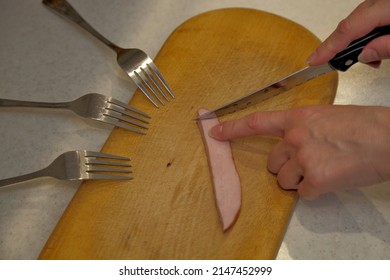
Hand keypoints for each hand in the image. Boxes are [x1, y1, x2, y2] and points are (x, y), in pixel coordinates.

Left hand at [210, 105, 389, 199]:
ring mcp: (303, 159)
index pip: (256, 122)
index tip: (214, 132)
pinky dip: (315, 191)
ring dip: (300, 180)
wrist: (388, 139)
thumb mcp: (327, 117)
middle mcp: (295, 138)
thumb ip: (303, 129)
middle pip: (273, 163)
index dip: (232, 128)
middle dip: (286, 166)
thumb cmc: (364, 126)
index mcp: (297, 118)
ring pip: (284, 180)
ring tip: (324, 169)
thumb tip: (293, 145)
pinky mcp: (314, 181)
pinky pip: (303, 194)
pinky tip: (332, 178)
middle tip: (309, 162)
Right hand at [307, 0, 389, 67]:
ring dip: (359, 41)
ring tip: (373, 60)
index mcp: (386, 7)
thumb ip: (386, 47)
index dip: (328, 47)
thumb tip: (364, 55)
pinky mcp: (386, 4)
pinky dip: (369, 32)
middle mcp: (382, 0)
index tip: (314, 60)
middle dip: (343, 46)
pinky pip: (371, 16)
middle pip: (351, 22)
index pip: (348, 28)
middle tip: (342, 64)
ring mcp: (384, 1)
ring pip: (360, 20)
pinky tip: (379, 45)